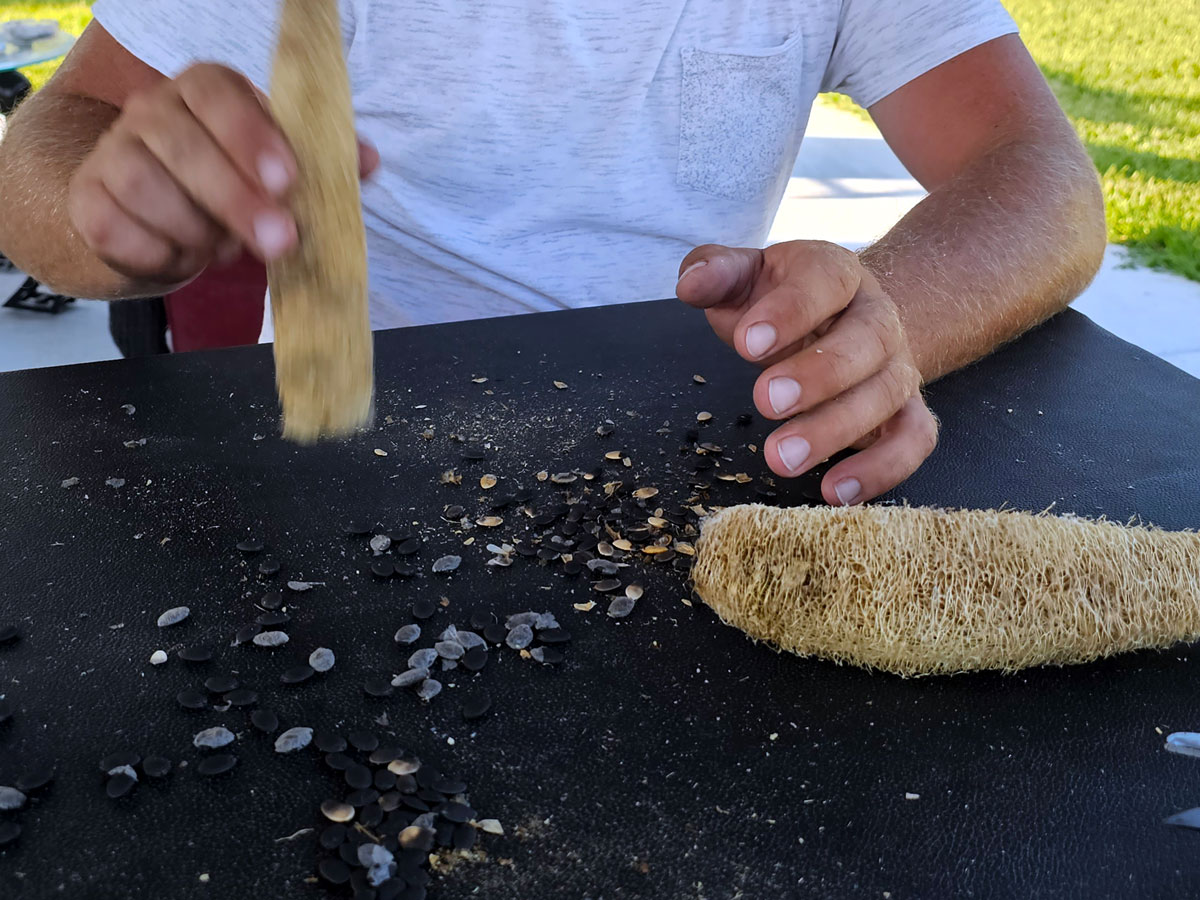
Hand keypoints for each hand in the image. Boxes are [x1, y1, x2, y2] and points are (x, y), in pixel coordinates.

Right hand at [68, 63, 378, 288]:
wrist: (158, 219)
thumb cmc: (232, 187)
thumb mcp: (281, 173)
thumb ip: (324, 164)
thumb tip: (366, 162)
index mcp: (204, 92)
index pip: (216, 92)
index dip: (250, 133)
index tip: (286, 178)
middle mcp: (152, 112)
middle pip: (181, 144)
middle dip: (236, 199)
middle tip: (280, 241)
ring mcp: (113, 154)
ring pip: (148, 189)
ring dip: (197, 232)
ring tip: (222, 248)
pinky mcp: (89, 202)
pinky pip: (120, 232)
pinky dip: (160, 255)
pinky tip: (182, 255)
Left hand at [676, 240, 937, 504]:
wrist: (844, 317)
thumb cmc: (782, 301)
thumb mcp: (747, 276)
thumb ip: (717, 272)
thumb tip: (691, 285)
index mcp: (836, 273)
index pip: (824, 280)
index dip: (790, 312)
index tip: (747, 343)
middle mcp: (877, 317)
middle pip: (867, 339)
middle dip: (818, 374)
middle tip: (766, 400)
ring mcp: (897, 365)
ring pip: (887, 393)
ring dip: (837, 430)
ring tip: (782, 459)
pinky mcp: (906, 411)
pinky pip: (912, 440)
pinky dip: (881, 469)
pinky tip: (834, 492)